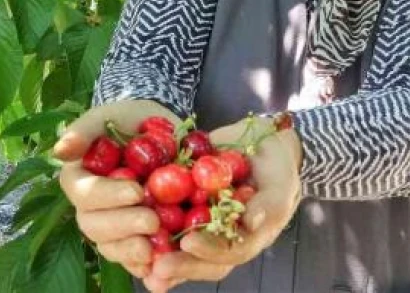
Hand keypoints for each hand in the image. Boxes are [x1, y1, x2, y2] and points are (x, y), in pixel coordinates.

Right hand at [54, 100, 181, 279]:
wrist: (159, 131)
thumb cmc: (128, 119)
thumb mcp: (107, 116)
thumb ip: (84, 129)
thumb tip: (61, 151)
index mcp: (79, 180)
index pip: (83, 194)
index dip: (107, 196)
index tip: (136, 190)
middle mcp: (90, 208)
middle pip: (94, 226)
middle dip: (122, 226)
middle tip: (152, 220)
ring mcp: (111, 226)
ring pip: (111, 248)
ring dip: (131, 251)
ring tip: (157, 246)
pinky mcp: (133, 238)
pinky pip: (133, 261)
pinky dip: (146, 268)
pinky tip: (161, 273)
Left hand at [142, 116, 302, 292]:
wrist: (263, 142)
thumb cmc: (278, 166)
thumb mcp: (282, 182)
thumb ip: (270, 204)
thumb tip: (250, 223)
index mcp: (246, 238)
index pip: (228, 254)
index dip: (209, 252)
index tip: (190, 242)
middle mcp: (221, 237)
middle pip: (199, 259)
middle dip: (179, 264)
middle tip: (156, 267)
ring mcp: (202, 223)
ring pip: (179, 247)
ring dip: (159, 256)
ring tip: (138, 259)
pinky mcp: (185, 204)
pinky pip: (166, 221)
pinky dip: (149, 228)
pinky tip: (127, 229)